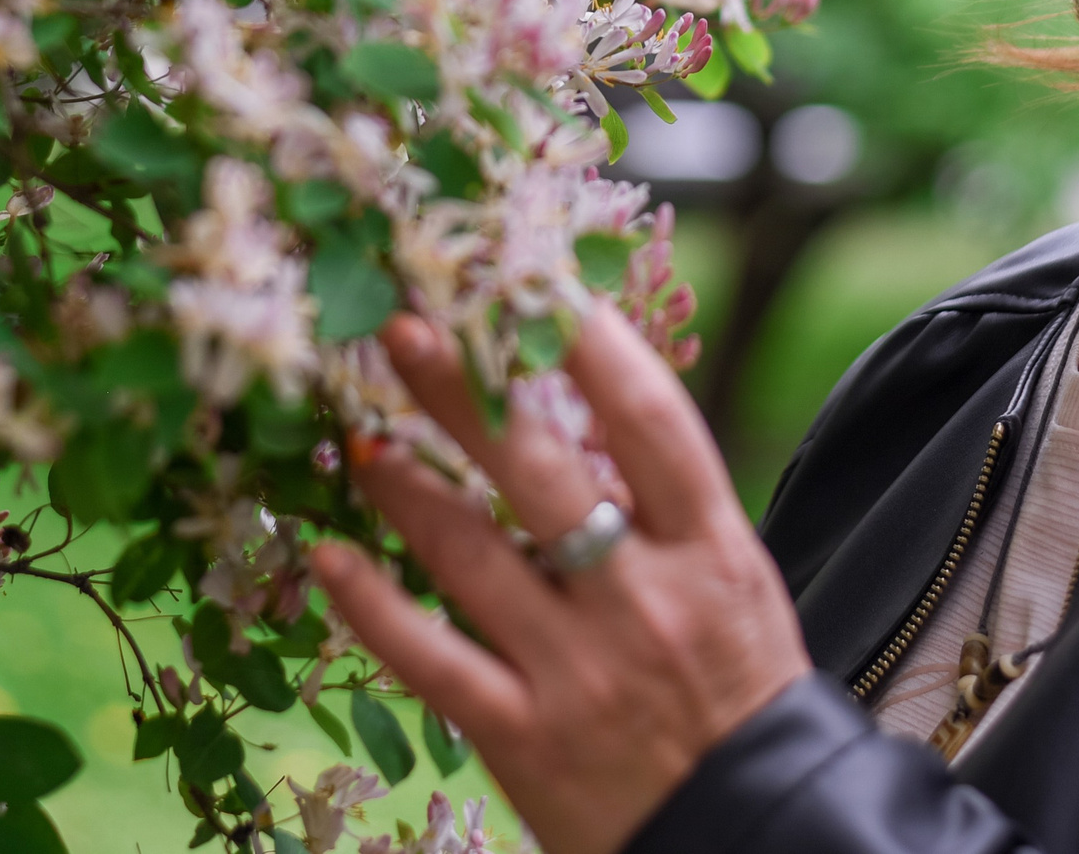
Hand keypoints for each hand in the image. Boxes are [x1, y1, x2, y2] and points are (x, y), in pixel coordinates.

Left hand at [310, 304, 812, 853]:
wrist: (752, 838)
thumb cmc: (740, 697)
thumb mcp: (734, 587)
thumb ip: (667, 508)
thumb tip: (587, 407)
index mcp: (710, 552)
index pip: (650, 422)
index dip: (592, 343)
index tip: (533, 280)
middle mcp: (641, 600)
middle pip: (540, 470)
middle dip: (466, 389)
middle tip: (405, 324)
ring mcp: (577, 671)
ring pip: (469, 553)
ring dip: (404, 483)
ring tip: (358, 429)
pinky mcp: (522, 739)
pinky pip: (428, 658)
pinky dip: (370, 604)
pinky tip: (327, 555)